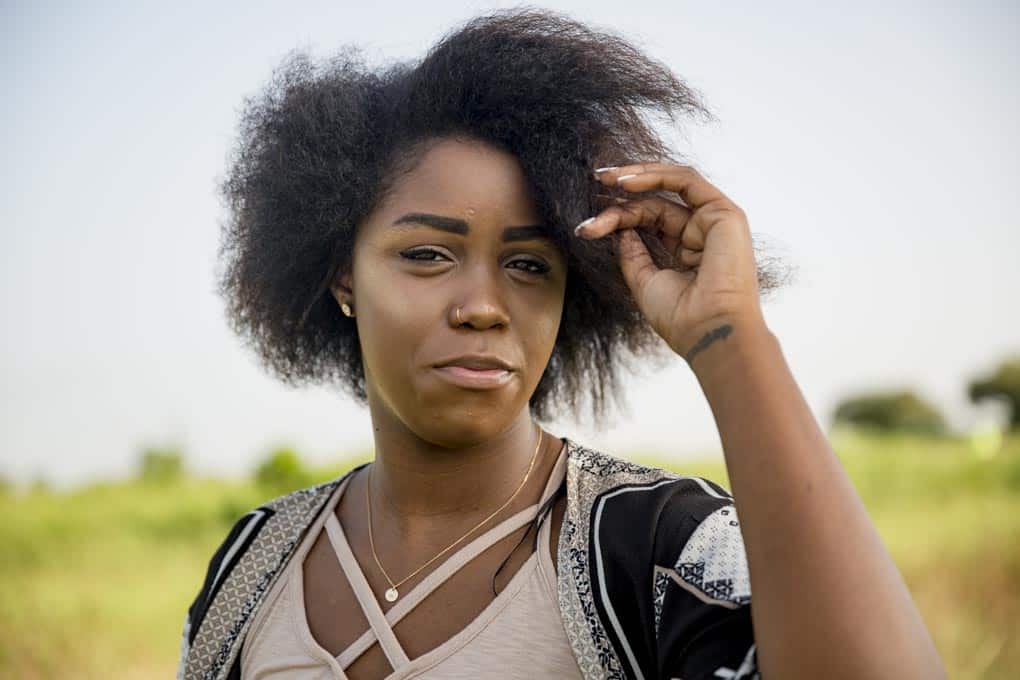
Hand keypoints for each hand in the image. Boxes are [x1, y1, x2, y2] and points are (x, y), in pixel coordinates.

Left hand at [576, 163, 765, 360]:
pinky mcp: (724, 213)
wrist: (707, 330)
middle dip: (622, 197)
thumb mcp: (644, 280)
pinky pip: (687, 180)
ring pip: (671, 184)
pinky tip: (626, 182)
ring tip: (605, 177)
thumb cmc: (681, 317)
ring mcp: (715, 222)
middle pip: (656, 203)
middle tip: (594, 186)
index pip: (649, 222)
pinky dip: (656, 176)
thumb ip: (633, 253)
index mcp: (686, 252)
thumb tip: (620, 229)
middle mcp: (702, 234)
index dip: (618, 217)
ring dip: (638, 176)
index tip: (587, 226)